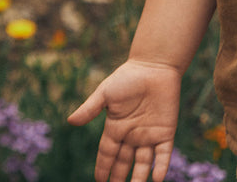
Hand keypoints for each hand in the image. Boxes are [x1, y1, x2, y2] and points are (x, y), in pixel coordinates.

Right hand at [68, 59, 181, 181]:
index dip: (103, 168)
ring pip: (143, 163)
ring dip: (139, 179)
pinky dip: (161, 167)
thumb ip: (90, 108)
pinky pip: (163, 154)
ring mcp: (149, 134)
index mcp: (116, 127)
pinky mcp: (166, 131)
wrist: (155, 65)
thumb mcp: (105, 92)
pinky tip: (157, 179)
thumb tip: (70, 121)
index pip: (107, 154)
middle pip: (123, 163)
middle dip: (118, 179)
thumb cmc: (128, 76)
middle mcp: (132, 135)